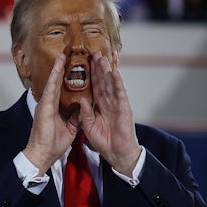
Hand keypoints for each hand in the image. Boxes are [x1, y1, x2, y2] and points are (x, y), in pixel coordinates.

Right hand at [23, 53, 78, 170]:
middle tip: (65, 55)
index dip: (66, 78)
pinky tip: (58, 68)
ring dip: (57, 69)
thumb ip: (75, 118)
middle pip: (56, 83)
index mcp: (53, 108)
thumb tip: (83, 109)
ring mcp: (45, 104)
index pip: (61, 89)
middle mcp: (48, 103)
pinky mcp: (44, 107)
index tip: (71, 67)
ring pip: (52, 82)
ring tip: (62, 56)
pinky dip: (55, 78)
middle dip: (61, 69)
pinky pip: (51, 90)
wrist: (43, 154)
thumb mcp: (70, 129)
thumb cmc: (53, 144)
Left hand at [79, 51, 140, 174]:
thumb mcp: (89, 127)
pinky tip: (114, 72)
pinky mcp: (124, 108)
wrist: (117, 153)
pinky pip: (120, 93)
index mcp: (99, 106)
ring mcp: (117, 104)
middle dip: (99, 68)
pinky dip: (118, 83)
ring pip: (111, 84)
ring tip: (103, 58)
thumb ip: (85, 114)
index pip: (94, 87)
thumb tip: (81, 100)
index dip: (90, 75)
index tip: (85, 63)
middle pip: (103, 82)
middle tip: (95, 52)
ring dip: (107, 71)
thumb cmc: (104, 142)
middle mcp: (108, 102)